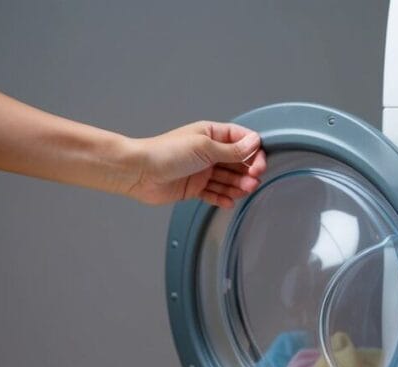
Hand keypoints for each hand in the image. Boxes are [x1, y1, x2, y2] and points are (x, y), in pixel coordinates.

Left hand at [125, 121, 267, 207]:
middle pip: (238, 162)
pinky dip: (223, 198)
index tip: (258, 165)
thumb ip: (231, 149)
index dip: (254, 153)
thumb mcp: (204, 147)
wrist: (138, 172)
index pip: (241, 141)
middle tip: (252, 181)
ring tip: (243, 192)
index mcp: (211, 134)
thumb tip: (254, 142)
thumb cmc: (165, 153)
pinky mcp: (195, 187)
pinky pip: (215, 193)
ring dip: (238, 186)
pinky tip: (229, 201)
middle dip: (247, 172)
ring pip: (228, 179)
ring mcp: (203, 170)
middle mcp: (209, 152)